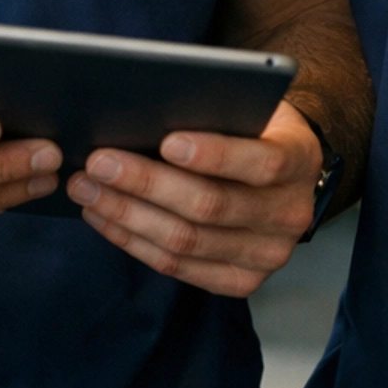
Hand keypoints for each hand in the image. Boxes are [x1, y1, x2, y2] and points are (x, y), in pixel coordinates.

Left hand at [68, 98, 323, 295]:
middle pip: (211, 206)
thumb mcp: (250, 106)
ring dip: (127, 214)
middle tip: (97, 161)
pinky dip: (134, 242)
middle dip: (146, 182)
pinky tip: (104, 217)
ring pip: (187, 240)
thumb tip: (146, 110)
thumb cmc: (252, 126)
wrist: (281, 171)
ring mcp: (268, 255)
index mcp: (300, 160)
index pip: (261, 162)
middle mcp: (291, 214)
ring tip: (87, 188)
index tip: (166, 141)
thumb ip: (216, 109)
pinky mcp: (243, 281)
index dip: (214, 154)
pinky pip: (179, 266)